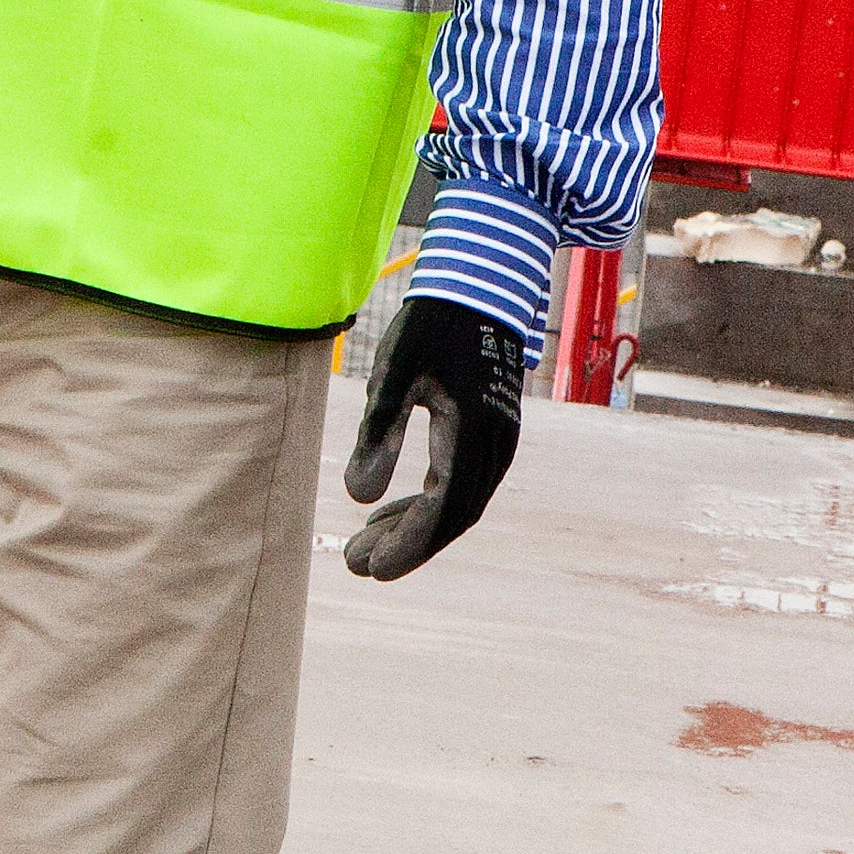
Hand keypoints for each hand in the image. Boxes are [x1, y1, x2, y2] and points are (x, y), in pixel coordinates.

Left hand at [339, 294, 524, 580]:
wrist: (478, 284)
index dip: (408, 544)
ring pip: (458, 502)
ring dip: (414, 525)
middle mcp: (495, 445)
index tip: (371, 569)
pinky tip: (388, 508)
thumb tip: (356, 497)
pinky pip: (462, 482)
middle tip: (355, 564)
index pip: (442, 509)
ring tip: (364, 543)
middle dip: (405, 544)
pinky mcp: (490, 432)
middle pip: (453, 516)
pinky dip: (427, 501)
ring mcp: (498, 440)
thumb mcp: (394, 375)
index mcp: (471, 433)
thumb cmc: (431, 325)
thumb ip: (377, 433)